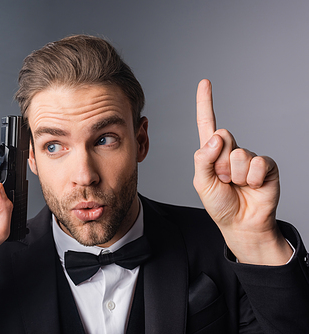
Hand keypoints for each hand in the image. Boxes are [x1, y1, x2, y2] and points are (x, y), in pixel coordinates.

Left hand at [193, 79, 291, 264]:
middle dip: (219, 161)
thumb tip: (216, 138)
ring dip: (235, 175)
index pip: (207, 123)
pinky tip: (253, 187)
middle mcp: (230, 150)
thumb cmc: (219, 203)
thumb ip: (203, 160)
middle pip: (223, 135)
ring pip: (238, 153)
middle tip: (224, 179)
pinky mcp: (266, 165)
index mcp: (212, 152)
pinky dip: (252, 179)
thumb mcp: (202, 183)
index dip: (205, 103)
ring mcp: (249, 157)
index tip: (205, 82)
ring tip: (237, 186)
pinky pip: (257, 164)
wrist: (241, 223)